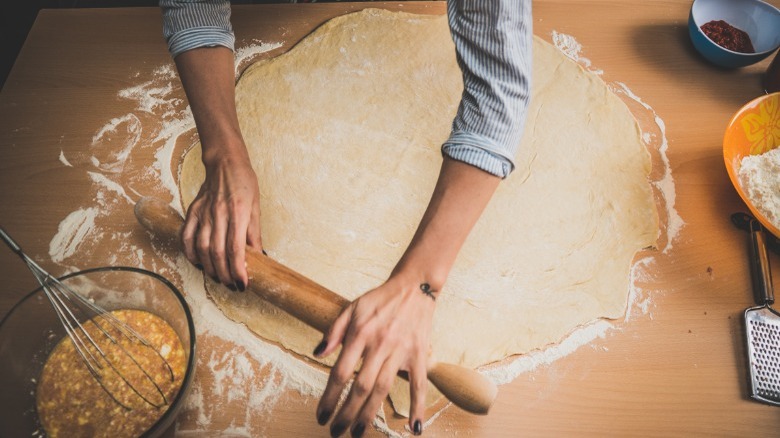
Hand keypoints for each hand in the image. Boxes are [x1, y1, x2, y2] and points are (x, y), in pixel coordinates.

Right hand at [181, 147, 261, 290]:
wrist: (225, 163)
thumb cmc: (245, 184)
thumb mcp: (256, 208)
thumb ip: (254, 234)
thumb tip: (257, 257)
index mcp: (239, 213)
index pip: (236, 248)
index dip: (238, 270)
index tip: (243, 283)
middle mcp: (219, 214)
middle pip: (218, 253)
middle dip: (225, 274)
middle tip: (232, 285)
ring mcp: (203, 213)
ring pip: (202, 248)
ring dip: (209, 268)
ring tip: (218, 278)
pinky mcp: (192, 211)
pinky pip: (187, 237)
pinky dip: (190, 253)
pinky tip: (198, 263)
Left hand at [314, 274, 436, 436]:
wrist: (415, 287)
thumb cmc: (380, 299)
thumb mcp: (352, 308)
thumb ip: (333, 331)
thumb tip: (317, 354)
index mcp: (360, 334)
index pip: (341, 372)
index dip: (329, 397)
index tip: (322, 415)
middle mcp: (379, 344)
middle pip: (360, 386)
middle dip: (346, 413)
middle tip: (336, 432)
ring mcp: (400, 351)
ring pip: (383, 388)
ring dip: (370, 414)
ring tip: (357, 433)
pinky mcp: (418, 355)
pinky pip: (418, 384)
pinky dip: (417, 406)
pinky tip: (414, 427)